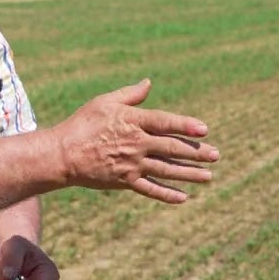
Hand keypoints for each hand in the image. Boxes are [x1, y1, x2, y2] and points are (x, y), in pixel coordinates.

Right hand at [51, 78, 219, 203]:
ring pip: (166, 170)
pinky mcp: (125, 181)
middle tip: (215, 155)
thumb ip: (130, 95)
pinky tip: (184, 197)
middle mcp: (136, 144)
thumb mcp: (105, 102)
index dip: (185, 126)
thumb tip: (149, 83)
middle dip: (196, 153)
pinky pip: (150, 189)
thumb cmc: (83, 123)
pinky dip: (167, 194)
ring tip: (208, 176)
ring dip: (189, 174)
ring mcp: (132, 164)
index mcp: (132, 122)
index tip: (203, 130)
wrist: (63, 154)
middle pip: (172, 148)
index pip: (165, 123)